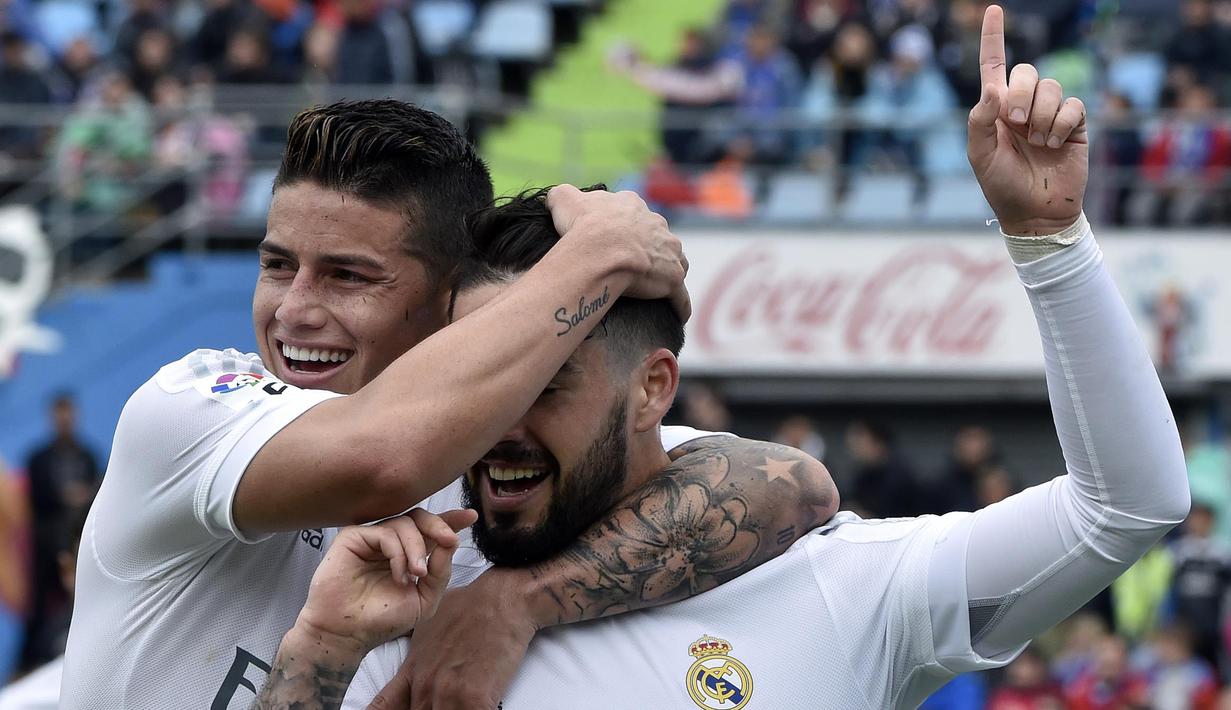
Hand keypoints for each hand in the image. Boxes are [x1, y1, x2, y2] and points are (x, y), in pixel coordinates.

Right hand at [294, 508, 476, 653]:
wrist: (348, 633)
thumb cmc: (382, 619)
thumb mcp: (424, 600)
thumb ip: (440, 572)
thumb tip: (451, 542)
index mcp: (409, 554)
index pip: (431, 531)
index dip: (451, 520)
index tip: (471, 515)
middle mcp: (391, 543)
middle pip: (420, 518)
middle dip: (440, 525)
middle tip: (450, 540)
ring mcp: (372, 538)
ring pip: (405, 523)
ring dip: (417, 548)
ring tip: (417, 574)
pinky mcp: (353, 537)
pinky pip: (385, 532)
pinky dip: (398, 553)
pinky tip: (399, 575)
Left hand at [370, 568, 536, 709]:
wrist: (502, 599)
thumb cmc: (472, 606)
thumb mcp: (431, 623)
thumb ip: (418, 650)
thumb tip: (415, 654)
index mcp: (414, 668)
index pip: (385, 704)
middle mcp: (426, 683)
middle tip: (440, 703)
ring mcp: (448, 692)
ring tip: (460, 703)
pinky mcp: (474, 698)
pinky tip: (480, 706)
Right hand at [546, 184, 690, 320]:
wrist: (601, 251)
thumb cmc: (582, 226)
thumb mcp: (564, 200)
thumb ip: (562, 195)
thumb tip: (555, 197)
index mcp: (633, 206)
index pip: (634, 215)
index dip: (625, 228)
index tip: (616, 241)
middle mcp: (657, 225)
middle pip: (657, 237)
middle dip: (649, 249)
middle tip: (632, 267)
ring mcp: (670, 252)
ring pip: (673, 263)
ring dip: (667, 273)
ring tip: (655, 290)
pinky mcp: (674, 278)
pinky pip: (680, 296)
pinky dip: (678, 306)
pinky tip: (675, 316)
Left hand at [967, 5, 1087, 235]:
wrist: (1035, 214)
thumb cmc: (1002, 186)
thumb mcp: (980, 157)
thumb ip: (980, 121)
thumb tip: (992, 89)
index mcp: (995, 110)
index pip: (993, 67)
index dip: (993, 38)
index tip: (993, 10)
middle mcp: (1023, 106)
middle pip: (1025, 72)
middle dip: (1020, 94)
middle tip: (1015, 125)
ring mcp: (1050, 114)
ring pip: (1052, 86)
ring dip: (1042, 115)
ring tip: (1037, 143)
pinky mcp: (1074, 125)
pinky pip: (1073, 104)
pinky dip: (1062, 123)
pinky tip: (1054, 144)